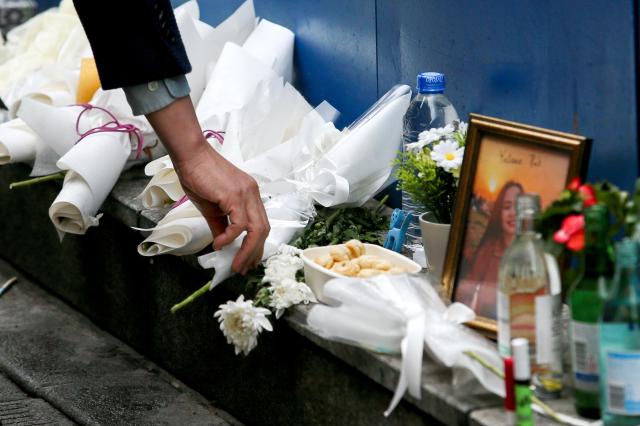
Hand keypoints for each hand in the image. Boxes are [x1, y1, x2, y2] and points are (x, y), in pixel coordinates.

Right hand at [146, 96, 269, 273]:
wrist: (190, 156)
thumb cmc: (198, 177)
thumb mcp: (212, 208)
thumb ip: (220, 226)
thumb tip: (223, 244)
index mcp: (251, 196)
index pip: (262, 225)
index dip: (257, 246)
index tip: (249, 261)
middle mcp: (253, 194)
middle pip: (264, 230)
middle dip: (254, 253)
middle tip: (243, 268)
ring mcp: (246, 194)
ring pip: (256, 229)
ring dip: (246, 251)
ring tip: (235, 264)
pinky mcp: (234, 195)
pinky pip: (239, 223)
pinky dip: (230, 237)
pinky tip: (219, 244)